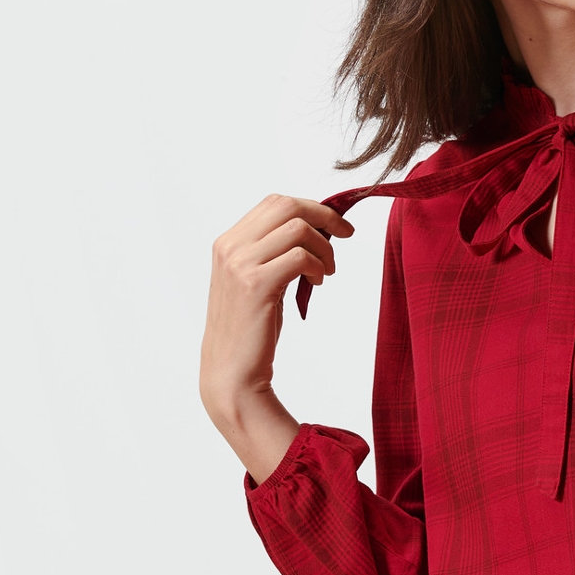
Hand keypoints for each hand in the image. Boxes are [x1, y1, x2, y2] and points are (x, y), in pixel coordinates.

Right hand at [198, 193, 354, 414]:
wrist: (231, 371)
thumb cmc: (250, 329)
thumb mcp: (258, 280)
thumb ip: (275, 253)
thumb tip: (316, 228)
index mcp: (228, 242)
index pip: (275, 203)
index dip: (311, 208)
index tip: (334, 225)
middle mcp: (230, 247)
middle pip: (287, 206)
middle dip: (324, 216)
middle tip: (346, 234)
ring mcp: (240, 264)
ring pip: (297, 228)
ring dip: (324, 247)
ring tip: (327, 271)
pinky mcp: (255, 284)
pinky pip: (300, 257)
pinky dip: (317, 266)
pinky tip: (317, 282)